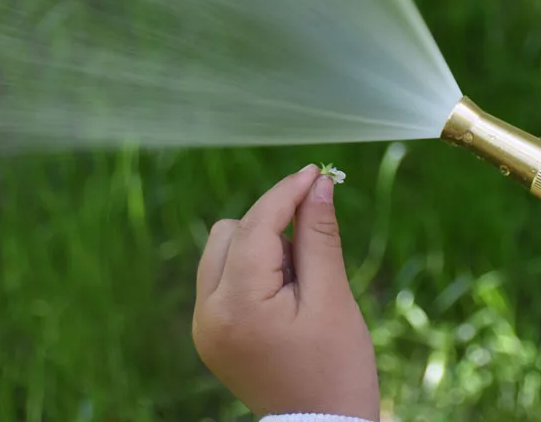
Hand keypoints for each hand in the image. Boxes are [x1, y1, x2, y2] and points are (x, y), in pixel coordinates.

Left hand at [192, 164, 379, 419]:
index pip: (257, 225)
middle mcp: (207, 313)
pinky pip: (223, 275)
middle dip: (273, 224)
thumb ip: (319, 235)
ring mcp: (203, 324)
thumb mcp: (333, 297)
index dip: (287, 192)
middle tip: (313, 247)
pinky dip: (251, 267)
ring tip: (299, 281)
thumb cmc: (336, 369)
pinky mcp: (210, 331)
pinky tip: (283, 291)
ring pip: (222, 248)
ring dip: (260, 244)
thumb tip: (319, 184)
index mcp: (237, 306)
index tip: (316, 171)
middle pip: (232, 231)